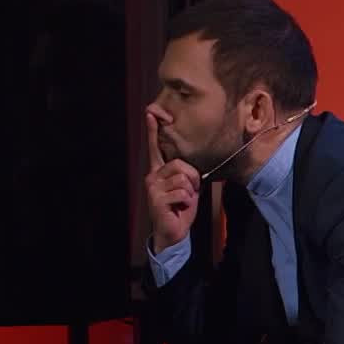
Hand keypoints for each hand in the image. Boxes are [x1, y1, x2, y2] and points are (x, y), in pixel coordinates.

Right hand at [145, 110, 199, 250]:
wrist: (173, 231)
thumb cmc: (181, 208)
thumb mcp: (187, 188)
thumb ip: (187, 174)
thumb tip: (192, 166)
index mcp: (158, 171)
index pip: (155, 148)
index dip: (153, 130)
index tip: (150, 112)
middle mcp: (152, 176)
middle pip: (180, 164)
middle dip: (192, 179)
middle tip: (189, 193)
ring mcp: (152, 187)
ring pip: (183, 179)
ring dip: (190, 192)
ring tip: (182, 201)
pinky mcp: (156, 198)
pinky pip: (182, 192)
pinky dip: (187, 201)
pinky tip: (178, 208)